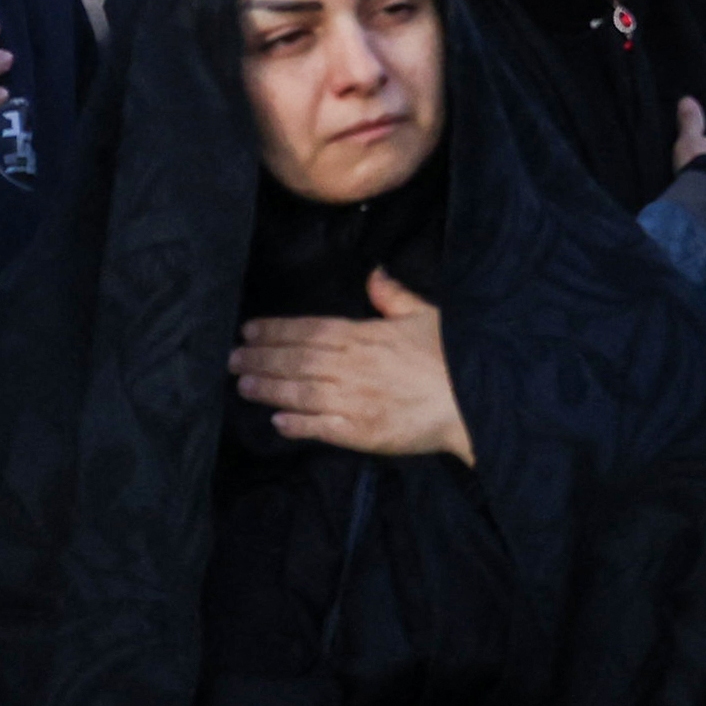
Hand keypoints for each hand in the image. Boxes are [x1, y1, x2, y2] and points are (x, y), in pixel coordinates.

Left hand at [232, 270, 472, 461]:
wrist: (474, 403)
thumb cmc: (454, 357)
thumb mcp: (427, 316)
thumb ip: (394, 296)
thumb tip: (373, 274)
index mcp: (365, 336)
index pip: (310, 329)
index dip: (277, 330)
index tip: (248, 330)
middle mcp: (352, 366)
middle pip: (297, 359)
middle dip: (261, 358)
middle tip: (231, 358)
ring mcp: (354, 400)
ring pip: (300, 392)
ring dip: (269, 388)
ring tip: (242, 385)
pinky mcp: (362, 432)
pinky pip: (321, 427)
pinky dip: (297, 424)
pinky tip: (276, 422)